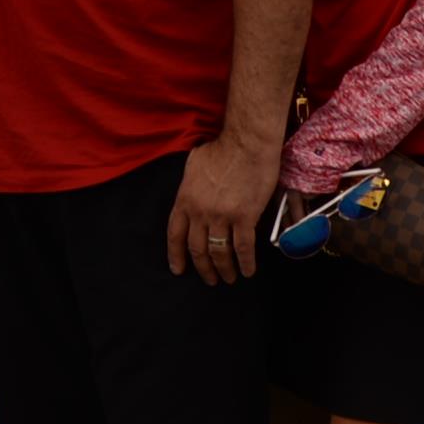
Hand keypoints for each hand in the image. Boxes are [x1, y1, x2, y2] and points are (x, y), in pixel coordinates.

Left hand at [165, 137, 273, 282]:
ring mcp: (221, 216)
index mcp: (185, 199)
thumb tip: (192, 192)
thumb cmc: (222, 148)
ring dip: (224, 269)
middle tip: (209, 279)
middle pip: (197, 248)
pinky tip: (247, 271)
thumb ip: (189, 183)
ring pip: (219, 252)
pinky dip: (245, 263)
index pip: (175, 234)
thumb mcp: (194, 164)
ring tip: (228, 279)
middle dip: (203, 268)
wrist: (247, 143)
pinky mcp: (244, 217)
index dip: (176, 255)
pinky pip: (243, 248)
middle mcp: (200, 212)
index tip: (178, 269)